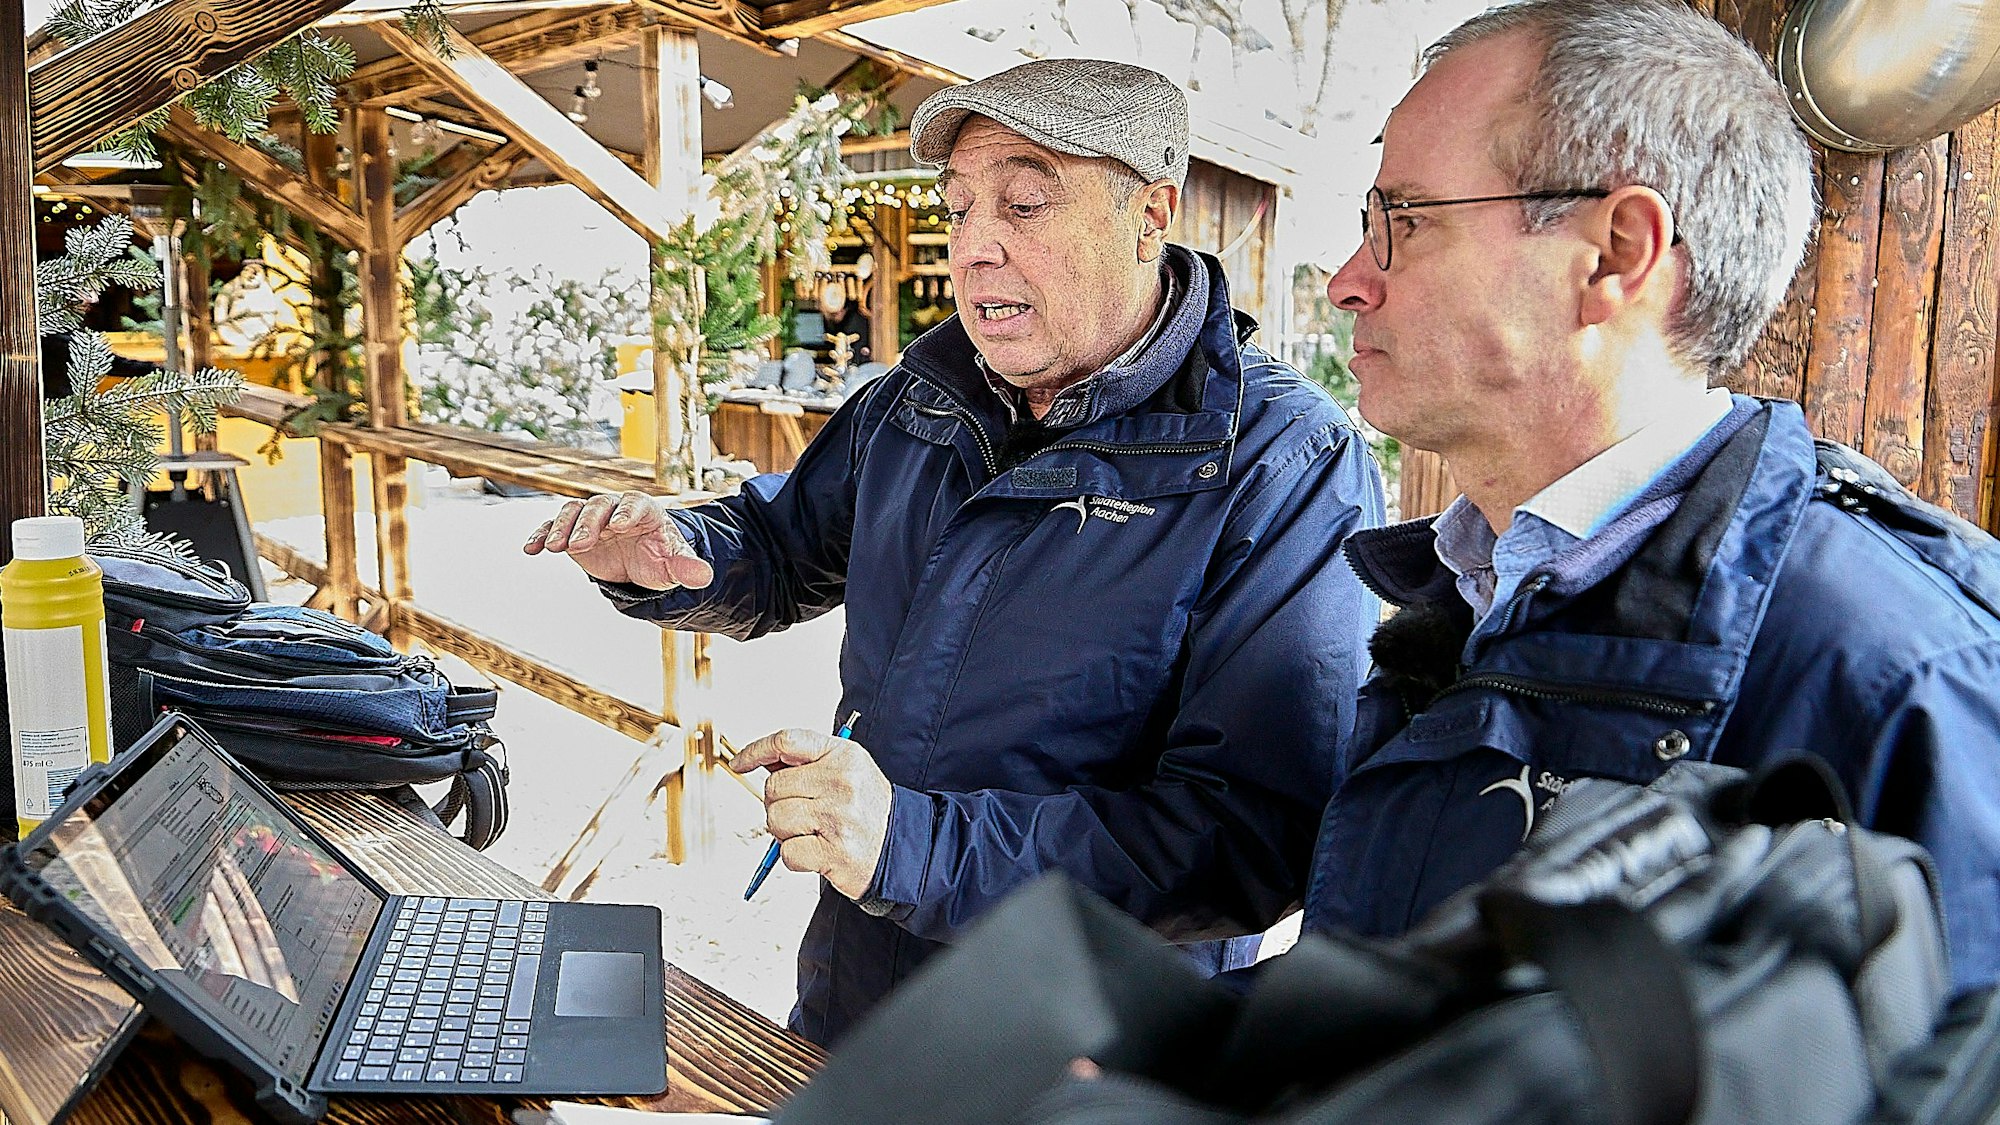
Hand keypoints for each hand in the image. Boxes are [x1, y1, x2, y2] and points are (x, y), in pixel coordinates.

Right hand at [522, 491, 712, 589]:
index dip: (628, 512)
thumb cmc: (661, 558)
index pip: (635, 504)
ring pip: (573, 512)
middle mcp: (615, 509)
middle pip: (599, 507)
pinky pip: (554, 527)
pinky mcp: (573, 531)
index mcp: (644, 511)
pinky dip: (541, 534)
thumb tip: (705, 577)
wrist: (642, 563)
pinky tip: (531, 549)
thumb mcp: (674, 566)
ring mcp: (592, 518)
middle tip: (579, 546)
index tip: (620, 525)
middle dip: (588, 524)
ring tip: (552, 548)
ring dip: (561, 528)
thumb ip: (687, 568)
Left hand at [731, 728, 892, 899]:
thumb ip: (808, 763)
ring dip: (785, 832)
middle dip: (777, 804)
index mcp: (843, 755)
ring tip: (812, 833)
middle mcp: (842, 782)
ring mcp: (838, 817)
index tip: (740, 763)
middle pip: (774, 787)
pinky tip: (817, 852)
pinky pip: (787, 852)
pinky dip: (796, 857)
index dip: (756, 750)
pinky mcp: (834, 852)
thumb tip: (762, 763)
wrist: (903, 849)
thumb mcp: (847, 771)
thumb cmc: (869, 810)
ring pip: (775, 819)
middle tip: (801, 814)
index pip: (787, 741)